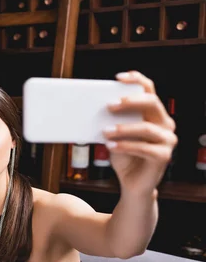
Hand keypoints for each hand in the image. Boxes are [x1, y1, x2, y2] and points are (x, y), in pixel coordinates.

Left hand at [104, 71, 176, 195]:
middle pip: (151, 103)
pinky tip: (111, 146)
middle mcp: (164, 123)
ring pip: (147, 128)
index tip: (117, 78)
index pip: (149, 89)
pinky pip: (145, 148)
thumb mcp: (114, 136)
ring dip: (124, 128)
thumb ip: (111, 121)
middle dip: (129, 101)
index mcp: (153, 114)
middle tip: (109, 105)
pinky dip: (125, 146)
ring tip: (105, 131)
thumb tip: (94, 109)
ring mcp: (167, 140)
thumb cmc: (123, 156)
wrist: (132, 183)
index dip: (135, 80)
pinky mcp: (164, 157)